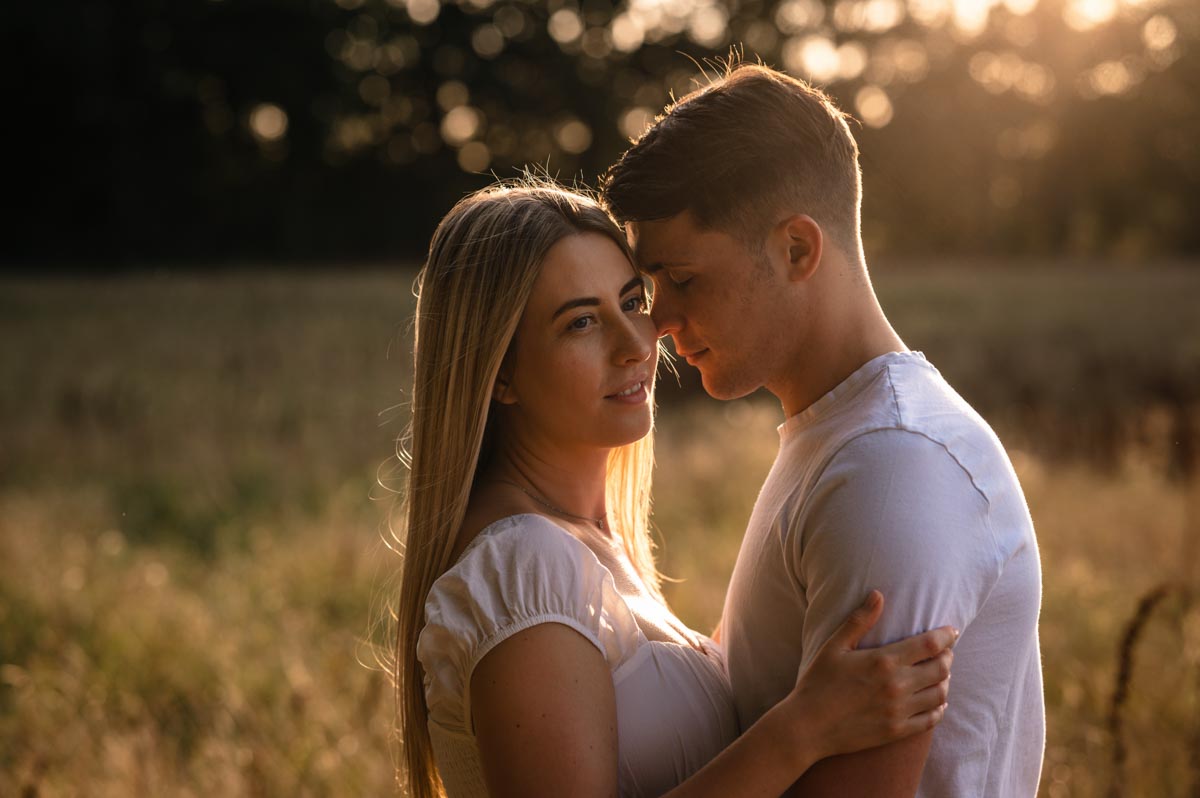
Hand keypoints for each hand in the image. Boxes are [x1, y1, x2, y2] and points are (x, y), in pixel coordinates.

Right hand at [786, 590, 955, 760]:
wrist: (808, 727)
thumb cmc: (818, 682)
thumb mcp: (835, 647)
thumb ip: (859, 620)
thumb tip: (878, 594)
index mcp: (883, 661)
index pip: (929, 644)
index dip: (946, 636)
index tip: (952, 630)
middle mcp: (897, 686)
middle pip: (941, 668)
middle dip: (948, 656)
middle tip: (945, 651)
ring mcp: (899, 711)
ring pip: (939, 693)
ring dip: (945, 681)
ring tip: (941, 674)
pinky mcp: (897, 731)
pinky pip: (931, 719)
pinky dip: (939, 707)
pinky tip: (936, 701)